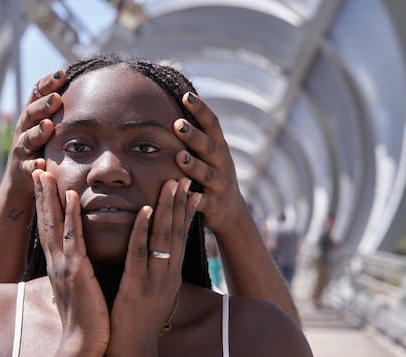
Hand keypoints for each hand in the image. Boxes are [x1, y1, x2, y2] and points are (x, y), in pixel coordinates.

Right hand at [7, 71, 66, 198]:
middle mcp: (24, 129)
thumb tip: (85, 82)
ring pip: (28, 138)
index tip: (63, 73)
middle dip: (43, 105)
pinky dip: (33, 165)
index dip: (48, 83)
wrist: (23, 177)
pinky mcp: (22, 169)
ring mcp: (22, 149)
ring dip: (38, 132)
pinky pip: (27, 167)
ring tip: (48, 126)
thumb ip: (59, 107)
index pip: (37, 94)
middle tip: (56, 99)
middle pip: (31, 113)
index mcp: (32, 115)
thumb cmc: (42, 146)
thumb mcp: (49, 125)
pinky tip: (41, 164)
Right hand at [32, 169, 109, 351]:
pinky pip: (73, 239)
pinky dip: (70, 216)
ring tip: (46, 173)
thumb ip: (78, 271)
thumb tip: (82, 261)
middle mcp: (56, 262)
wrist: (84, 344)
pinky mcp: (76, 272)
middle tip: (38, 169)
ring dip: (49, 198)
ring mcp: (64, 266)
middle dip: (41, 195)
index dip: (44, 206)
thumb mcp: (78, 289)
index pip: (49, 229)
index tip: (43, 184)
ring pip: (54, 225)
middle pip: (45, 222)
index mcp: (58, 266)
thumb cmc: (86, 318)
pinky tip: (71, 197)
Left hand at [107, 177, 200, 356]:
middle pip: (177, 232)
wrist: (134, 355)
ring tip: (171, 183)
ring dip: (167, 208)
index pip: (182, 238)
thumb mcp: (154, 295)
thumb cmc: (139, 324)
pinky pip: (140, 253)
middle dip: (181, 203)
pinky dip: (143, 230)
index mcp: (172, 276)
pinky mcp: (136, 287)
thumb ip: (154, 273)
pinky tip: (145, 209)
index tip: (190, 190)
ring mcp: (155, 280)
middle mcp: (169, 275)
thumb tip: (153, 256)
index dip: (186, 213)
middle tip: (184, 176)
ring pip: (163, 238)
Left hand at [173, 92, 250, 235]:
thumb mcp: (208, 154)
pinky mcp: (215, 205)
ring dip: (194, 166)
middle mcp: (223, 163)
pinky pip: (204, 202)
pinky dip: (196, 200)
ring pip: (207, 174)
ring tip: (179, 158)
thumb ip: (195, 135)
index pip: (212, 124)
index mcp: (219, 147)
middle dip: (194, 135)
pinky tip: (186, 196)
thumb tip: (175, 105)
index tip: (186, 95)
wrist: (230, 211)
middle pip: (209, 147)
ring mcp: (221, 185)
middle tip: (177, 124)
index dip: (201, 110)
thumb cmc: (211, 174)